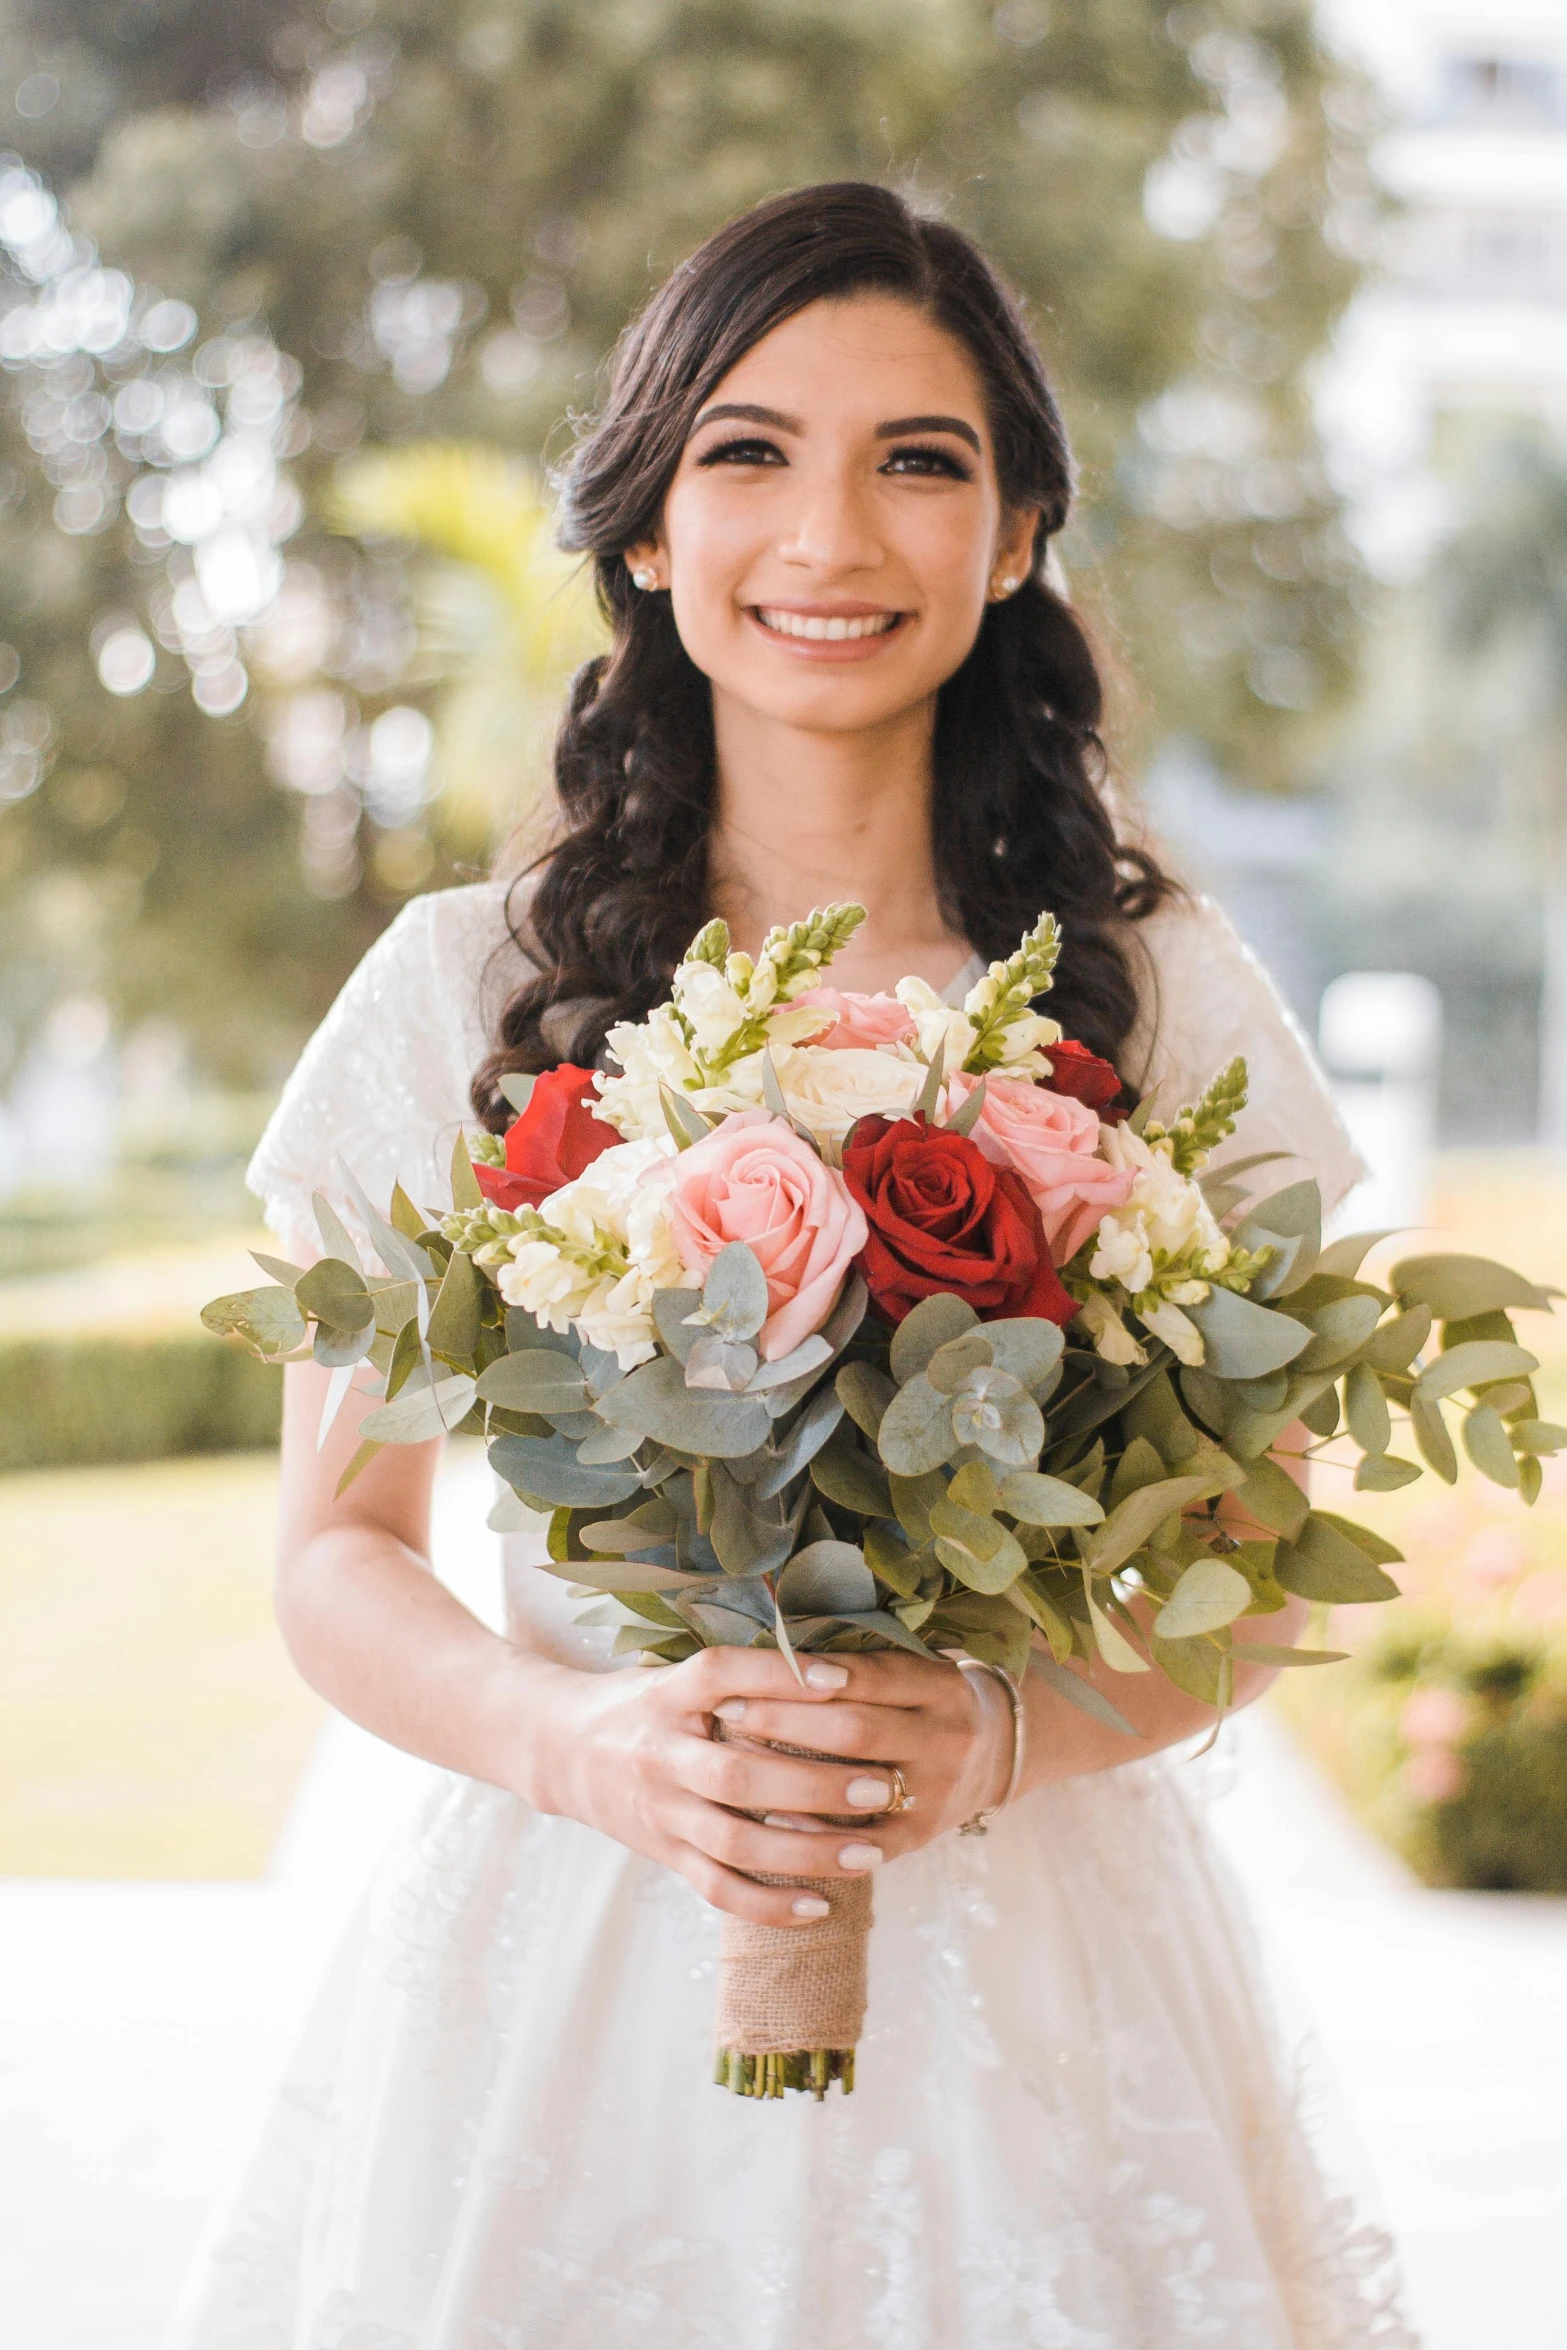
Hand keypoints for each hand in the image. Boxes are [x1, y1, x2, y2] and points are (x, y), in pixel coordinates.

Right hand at [533, 1645, 1013, 1928]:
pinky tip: (819, 1908)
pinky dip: (768, 1905)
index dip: (781, 1676)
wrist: (563, 1750)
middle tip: (883, 1785)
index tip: (845, 1679)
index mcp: (668, 1693)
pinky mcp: (664, 1854)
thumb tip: (836, 1666)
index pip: (722, 1675)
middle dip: (815, 1785)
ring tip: (870, 1853)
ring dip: (807, 1852)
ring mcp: (661, 1811)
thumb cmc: (645, 1703)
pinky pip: (718, 1889)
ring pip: (736, 1843)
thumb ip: (743, 1673)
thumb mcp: (678, 1671)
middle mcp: (661, 1753)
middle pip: (738, 1775)